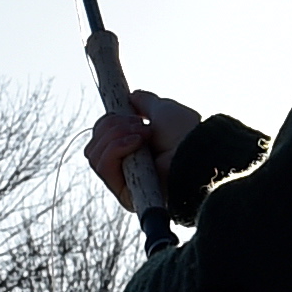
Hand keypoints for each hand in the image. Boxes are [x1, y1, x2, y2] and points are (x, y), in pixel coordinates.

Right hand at [86, 91, 195, 212]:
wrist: (196, 152)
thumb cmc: (186, 133)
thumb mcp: (162, 109)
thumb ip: (145, 102)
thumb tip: (131, 96)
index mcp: (134, 150)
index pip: (102, 136)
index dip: (109, 122)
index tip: (127, 112)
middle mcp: (127, 168)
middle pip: (95, 143)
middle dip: (113, 125)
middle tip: (140, 124)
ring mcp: (125, 182)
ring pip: (95, 153)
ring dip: (116, 136)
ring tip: (144, 135)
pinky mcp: (124, 194)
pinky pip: (102, 166)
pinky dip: (116, 149)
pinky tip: (137, 144)